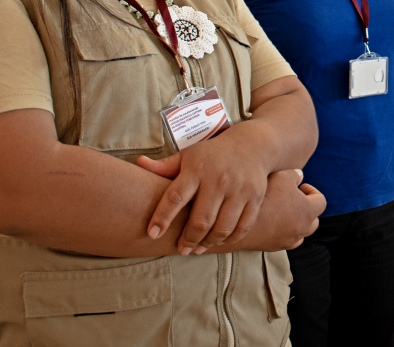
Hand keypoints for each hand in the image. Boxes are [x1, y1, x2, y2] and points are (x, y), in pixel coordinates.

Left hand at [137, 126, 270, 254]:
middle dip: (188, 239)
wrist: (253, 145)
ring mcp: (239, 190)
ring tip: (198, 248)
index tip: (153, 234)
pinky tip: (219, 242)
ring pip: (222, 228)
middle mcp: (218, 180)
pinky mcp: (254, 198)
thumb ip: (165, 166)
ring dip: (208, 243)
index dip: (163, 218)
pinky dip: (229, 240)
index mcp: (197, 169)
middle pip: (201, 220)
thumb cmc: (213, 154)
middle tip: (181, 249)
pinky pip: (242, 227)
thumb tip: (139, 163)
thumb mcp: (188, 155)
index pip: (176, 197)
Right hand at [213, 170, 324, 251]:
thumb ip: (294, 175)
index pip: (321, 201)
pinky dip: (285, 232)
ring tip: (283, 211)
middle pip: (314, 219)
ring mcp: (289, 240)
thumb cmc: (264, 196)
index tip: (299, 186)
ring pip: (301, 232)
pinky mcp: (276, 247)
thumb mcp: (281, 176)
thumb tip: (300, 176)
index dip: (312, 191)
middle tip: (292, 198)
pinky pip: (287, 240)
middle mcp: (302, 229)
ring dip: (297, 221)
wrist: (240, 220)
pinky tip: (274, 222)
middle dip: (306, 208)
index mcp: (308, 211)